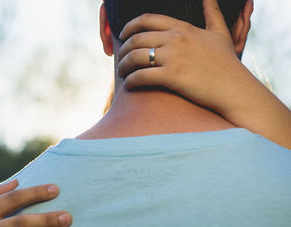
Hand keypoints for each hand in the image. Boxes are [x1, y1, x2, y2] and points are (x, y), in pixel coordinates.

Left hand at [118, 0, 248, 112]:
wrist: (233, 88)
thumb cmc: (226, 63)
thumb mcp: (219, 32)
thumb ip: (211, 12)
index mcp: (182, 28)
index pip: (147, 20)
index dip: (130, 26)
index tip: (122, 34)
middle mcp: (175, 39)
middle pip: (137, 39)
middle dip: (123, 49)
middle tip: (119, 59)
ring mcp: (173, 57)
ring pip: (135, 57)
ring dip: (123, 66)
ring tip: (121, 73)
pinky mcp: (172, 76)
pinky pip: (141, 76)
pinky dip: (131, 81)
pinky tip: (129, 85)